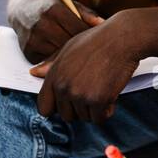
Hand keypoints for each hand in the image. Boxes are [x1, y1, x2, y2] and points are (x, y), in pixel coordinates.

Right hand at [12, 0, 102, 63]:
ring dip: (70, 57)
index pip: (78, 28)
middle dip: (81, 48)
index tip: (99, 41)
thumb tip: (104, 24)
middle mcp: (41, 24)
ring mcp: (33, 39)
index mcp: (54, 9)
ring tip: (80, 56)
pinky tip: (64, 59)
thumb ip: (87, 14)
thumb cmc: (53, 8)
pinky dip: (57, 61)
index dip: (90, 36)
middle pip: (69, 44)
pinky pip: (49, 62)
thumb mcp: (69, 4)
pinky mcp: (28, 52)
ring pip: (59, 55)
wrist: (23, 10)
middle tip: (93, 52)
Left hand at [31, 10, 146, 122]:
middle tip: (92, 93)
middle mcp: (63, 87)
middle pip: (66, 116)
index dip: (58, 107)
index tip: (69, 103)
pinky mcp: (98, 100)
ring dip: (95, 109)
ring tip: (103, 89)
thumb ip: (51, 64)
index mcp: (54, 75)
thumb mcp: (69, 48)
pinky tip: (111, 96)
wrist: (122, 38)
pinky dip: (107, 111)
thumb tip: (34, 72)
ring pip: (85, 118)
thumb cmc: (98, 40)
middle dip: (80, 109)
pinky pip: (99, 118)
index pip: (44, 107)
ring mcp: (80, 94)